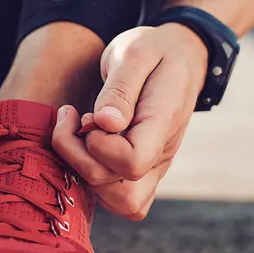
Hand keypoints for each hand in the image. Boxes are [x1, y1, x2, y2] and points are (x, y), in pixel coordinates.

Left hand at [51, 24, 208, 219]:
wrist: (181, 56)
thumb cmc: (155, 50)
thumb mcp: (135, 52)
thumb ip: (120, 89)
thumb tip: (104, 124)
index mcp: (163, 123)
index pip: (132, 161)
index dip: (99, 146)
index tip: (86, 116)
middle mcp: (162, 154)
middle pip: (122, 194)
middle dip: (80, 160)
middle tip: (72, 120)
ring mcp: (154, 166)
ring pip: (119, 202)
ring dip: (83, 171)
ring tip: (77, 130)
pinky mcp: (141, 169)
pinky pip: (117, 197)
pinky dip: (92, 177)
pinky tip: (85, 144)